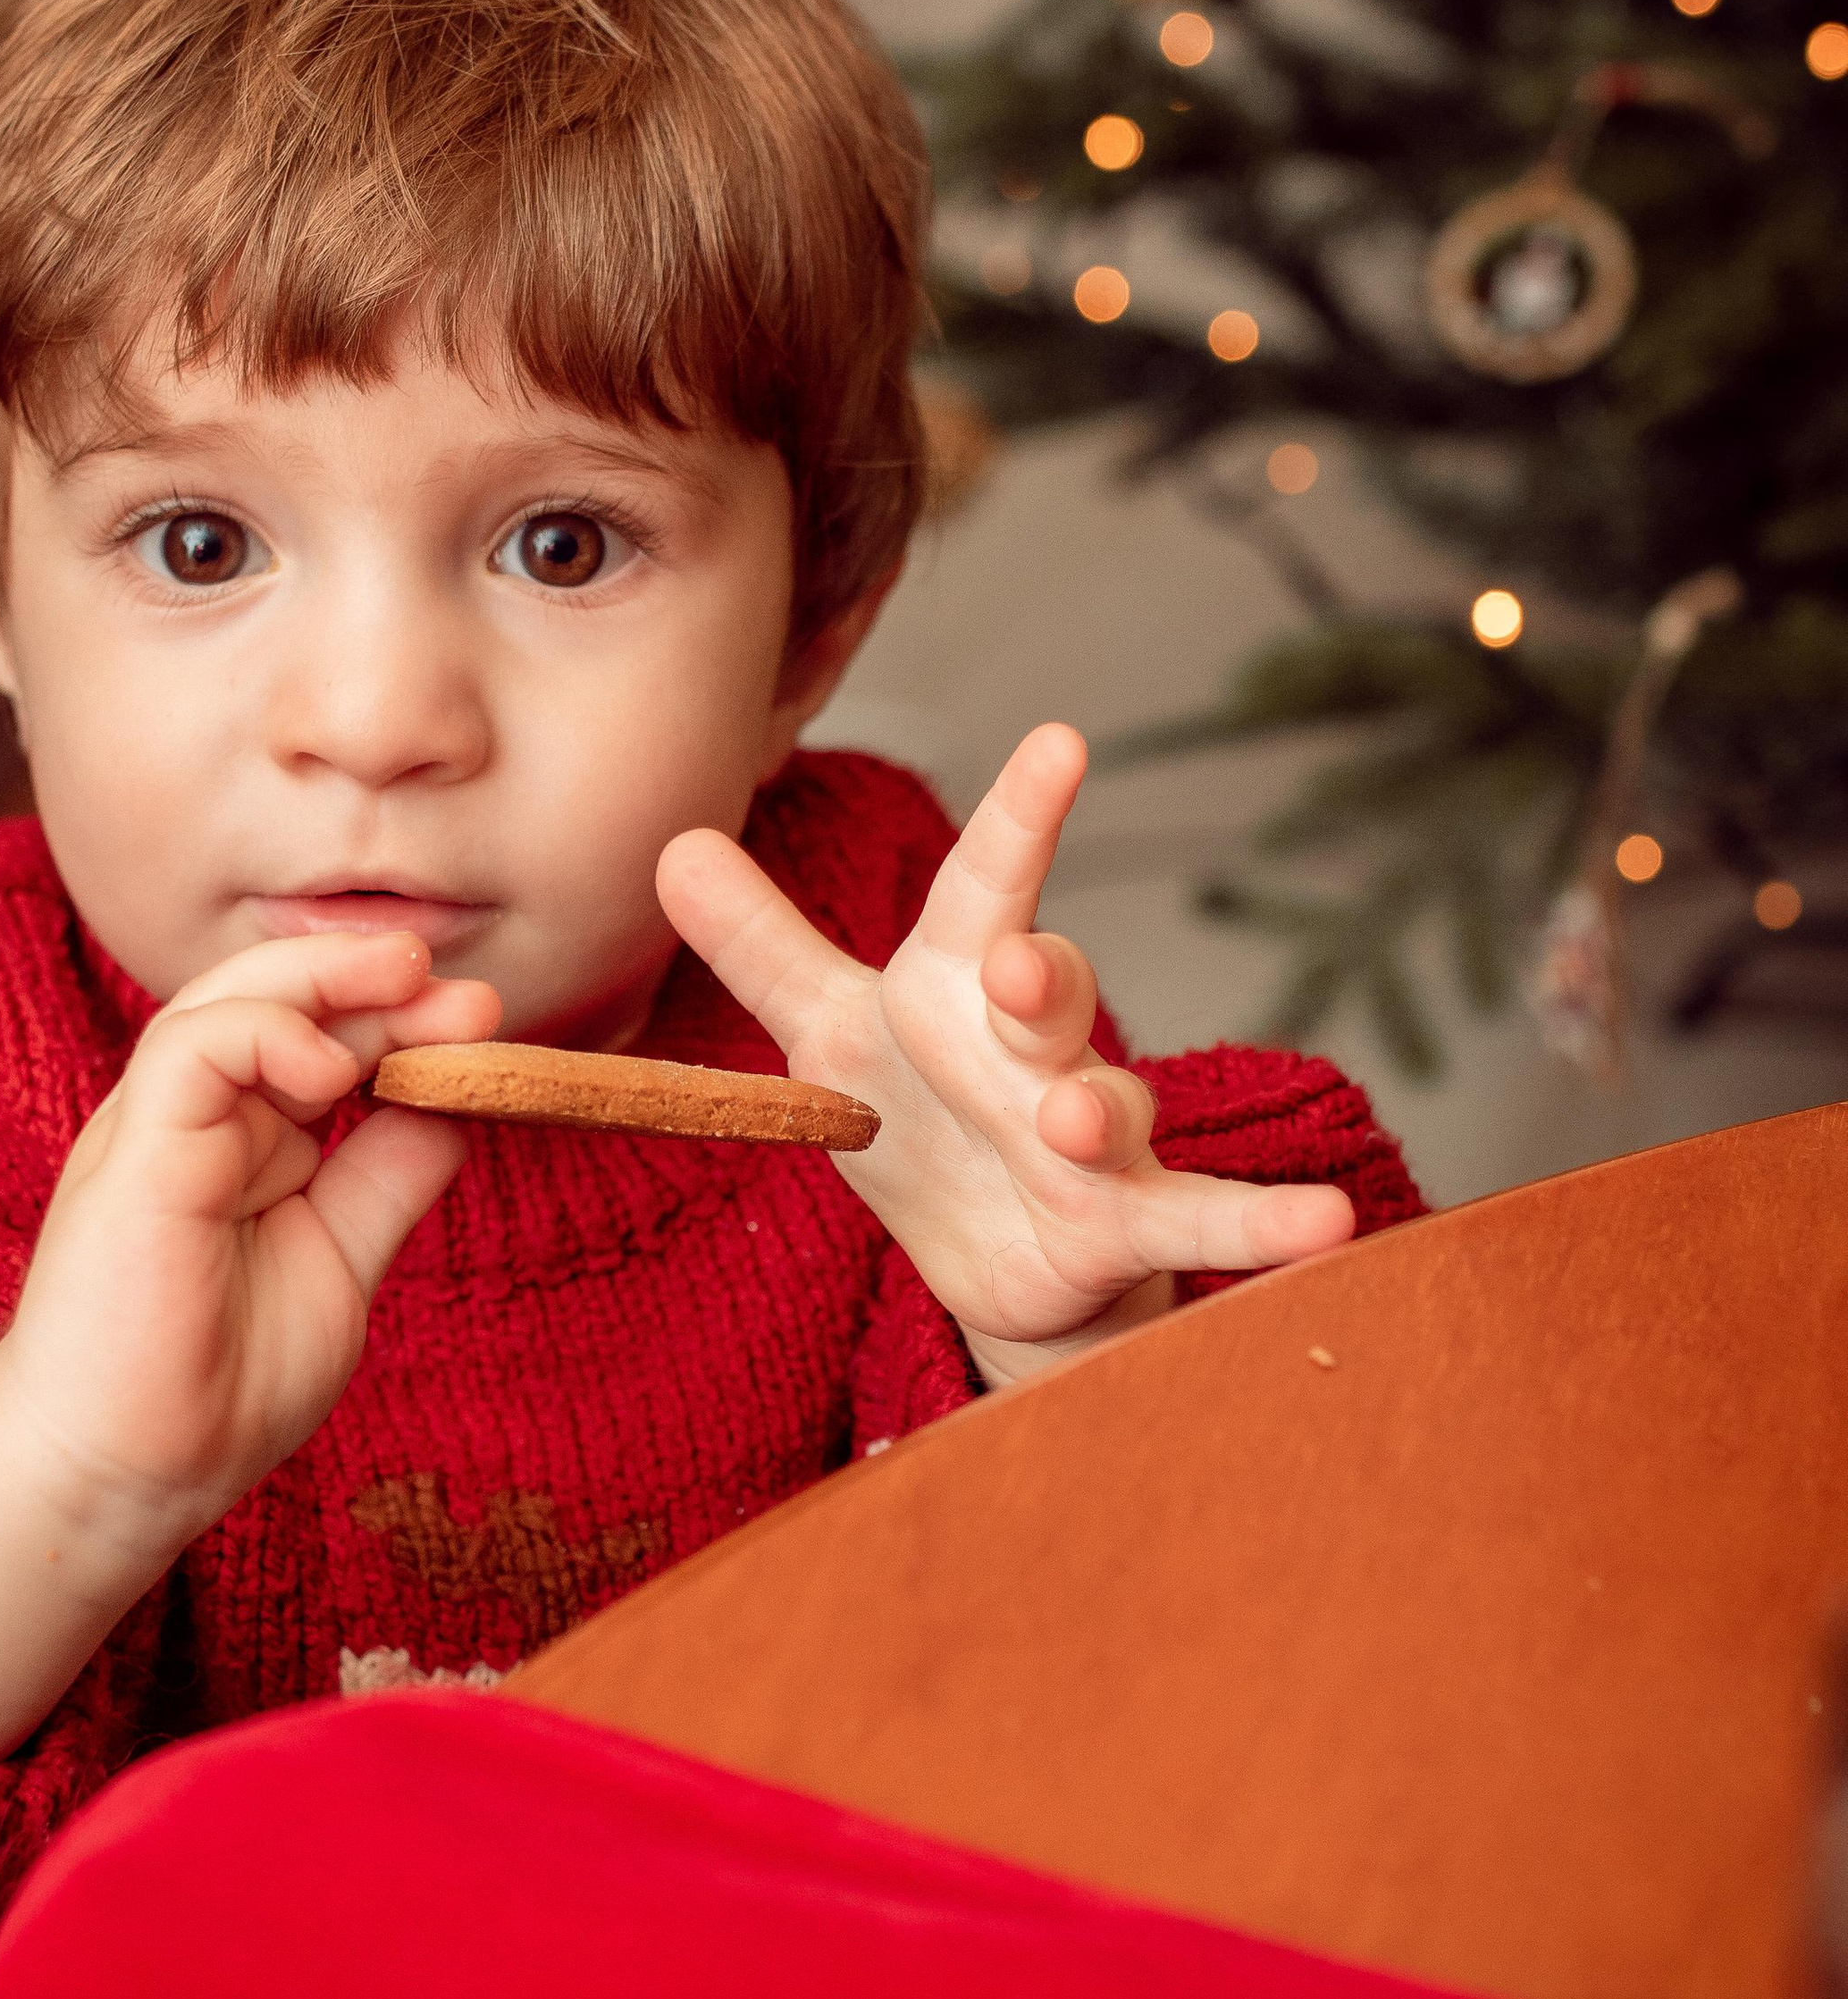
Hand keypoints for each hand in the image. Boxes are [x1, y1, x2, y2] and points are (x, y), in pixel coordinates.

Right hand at [0, 928, 499, 1540]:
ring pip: (227, 1000)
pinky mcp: (132, 1154)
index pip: (322, 1041)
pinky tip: (333, 1066)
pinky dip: (266, 1034)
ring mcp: (159, 1130)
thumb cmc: (213, 1388)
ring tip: (410, 980)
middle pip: (280, 1004)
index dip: (402, 1020)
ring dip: (325, 979)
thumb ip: (384, 1179)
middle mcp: (196, 1119)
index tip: (481, 1025)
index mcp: (243, 1139)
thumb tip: (454, 1101)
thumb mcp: (337, 1260)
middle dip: (379, 982)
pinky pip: (190, 1050)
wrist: (123, 1477)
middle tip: (469, 992)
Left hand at [657, 725, 1354, 1378]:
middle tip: (1015, 968)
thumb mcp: (828, 1037)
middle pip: (1052, 994)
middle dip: (1041, 980)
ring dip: (1101, 1114)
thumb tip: (673, 844)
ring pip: (1110, 1110)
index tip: (1061, 742)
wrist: (989, 1256)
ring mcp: (1094, 1139)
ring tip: (1081, 1123)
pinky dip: (1262, 1227)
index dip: (1018, 820)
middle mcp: (1037, 1049)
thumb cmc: (920, 1119)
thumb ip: (764, 948)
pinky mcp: (1131, 1227)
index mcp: (960, 987)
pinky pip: (1201, 1222)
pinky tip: (1324, 1228)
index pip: (985, 890)